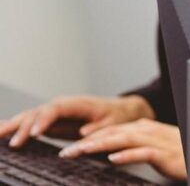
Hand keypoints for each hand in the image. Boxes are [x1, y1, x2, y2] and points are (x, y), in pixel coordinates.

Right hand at [0, 95, 153, 147]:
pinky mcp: (49, 120)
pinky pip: (29, 121)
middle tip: (13, 142)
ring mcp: (54, 111)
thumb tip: (83, 133)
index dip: (44, 120)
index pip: (56, 108)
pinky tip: (0, 130)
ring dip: (13, 125)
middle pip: (38, 112)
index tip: (36, 133)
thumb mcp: (112, 123)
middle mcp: (62, 104)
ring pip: (30, 116)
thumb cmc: (116, 117)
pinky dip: (14, 125)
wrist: (120, 110)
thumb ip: (98, 128)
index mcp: (78, 104)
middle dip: (24, 126)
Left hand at [59, 119, 185, 180]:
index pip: (111, 130)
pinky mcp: (163, 153)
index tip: (70, 148)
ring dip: (100, 145)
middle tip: (66, 152)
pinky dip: (127, 155)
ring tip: (81, 152)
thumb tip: (112, 153)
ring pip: (123, 140)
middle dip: (87, 142)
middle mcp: (147, 131)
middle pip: (112, 133)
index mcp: (143, 128)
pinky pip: (142, 153)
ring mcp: (155, 140)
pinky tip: (113, 159)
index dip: (89, 138)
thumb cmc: (179, 153)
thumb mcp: (153, 147)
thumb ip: (134, 146)